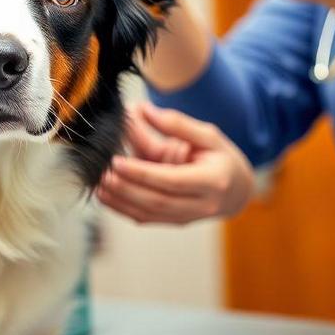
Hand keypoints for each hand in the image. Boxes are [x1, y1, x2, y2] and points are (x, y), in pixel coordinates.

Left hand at [96, 103, 254, 224]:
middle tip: (102, 174)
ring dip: (119, 200)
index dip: (142, 173)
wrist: (236, 191)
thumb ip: (177, 123)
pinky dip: (122, 208)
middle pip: (157, 201)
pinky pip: (145, 219)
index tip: (117, 161)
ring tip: (98, 184)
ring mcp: (187, 218)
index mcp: (212, 180)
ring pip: (148, 214)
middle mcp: (201, 205)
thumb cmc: (221, 159)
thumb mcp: (208, 135)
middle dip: (125, 188)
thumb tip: (143, 111)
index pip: (172, 180)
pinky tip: (105, 195)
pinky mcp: (174, 222)